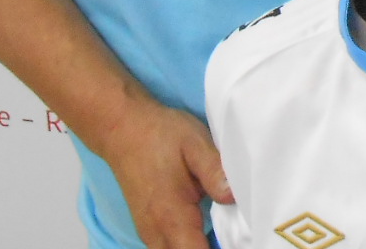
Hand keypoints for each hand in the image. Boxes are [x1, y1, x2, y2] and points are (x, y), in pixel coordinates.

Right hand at [100, 99, 234, 248]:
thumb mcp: (195, 143)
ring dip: (200, 246)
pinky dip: (189, 243)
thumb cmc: (161, 135)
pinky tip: (207, 228)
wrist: (123, 129)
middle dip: (214, 248)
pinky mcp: (149, 229)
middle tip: (240, 235)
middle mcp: (157, 234)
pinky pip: (171, 247)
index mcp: (172, 218)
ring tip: (226, 232)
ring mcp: (150, 234)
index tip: (242, 240)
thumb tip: (234, 197)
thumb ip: (215, 172)